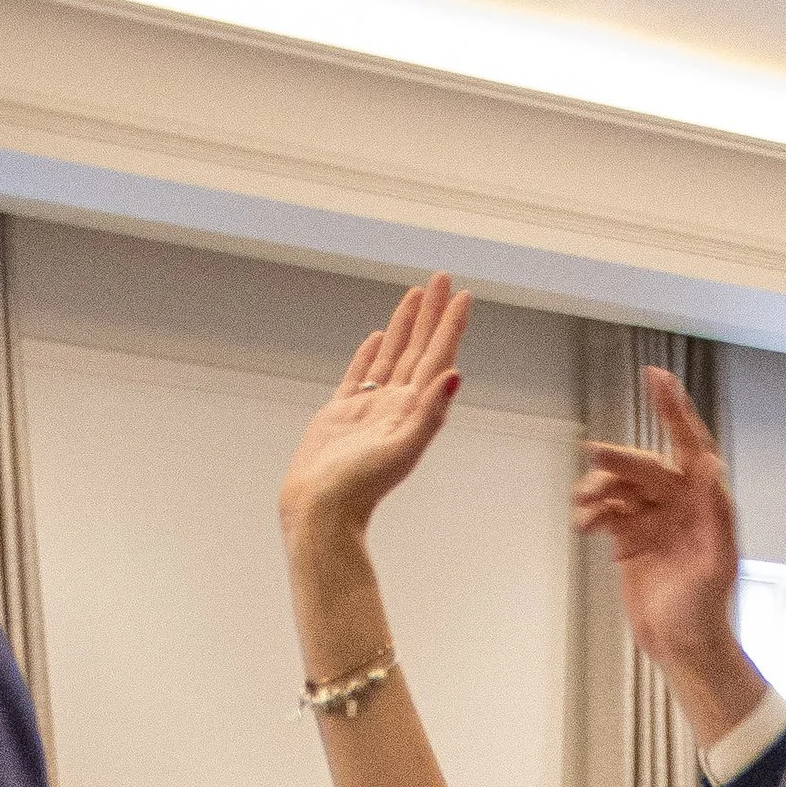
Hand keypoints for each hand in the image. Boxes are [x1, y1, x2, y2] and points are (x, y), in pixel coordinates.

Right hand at [280, 276, 470, 546]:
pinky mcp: (343, 413)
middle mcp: (397, 406)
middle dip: (432, 313)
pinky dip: (372, 354)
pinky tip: (379, 337)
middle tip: (442, 277)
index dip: (451, 326)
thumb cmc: (360, 486)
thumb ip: (430, 412)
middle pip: (420, 349)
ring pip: (393, 355)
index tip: (464, 295)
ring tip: (416, 296)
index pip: (438, 358)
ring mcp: (371, 408)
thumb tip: (455, 376)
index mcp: (414, 411)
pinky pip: (362, 374)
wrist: (321, 509)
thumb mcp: (402, 447)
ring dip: (406, 326)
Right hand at [572, 370, 752, 691]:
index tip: (656, 377)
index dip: (674, 410)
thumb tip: (711, 467)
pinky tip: (583, 523)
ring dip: (599, 489)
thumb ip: (715, 514)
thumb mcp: (715, 564)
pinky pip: (607, 510)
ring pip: (620, 486)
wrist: (684, 648)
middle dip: (619, 458)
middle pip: (644, 465)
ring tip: (584, 506)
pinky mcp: (632, 537)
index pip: (691, 445)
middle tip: (594, 453)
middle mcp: (681, 505)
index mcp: (706, 503)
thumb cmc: (705, 611)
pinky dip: (592, 512)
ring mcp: (654, 519)